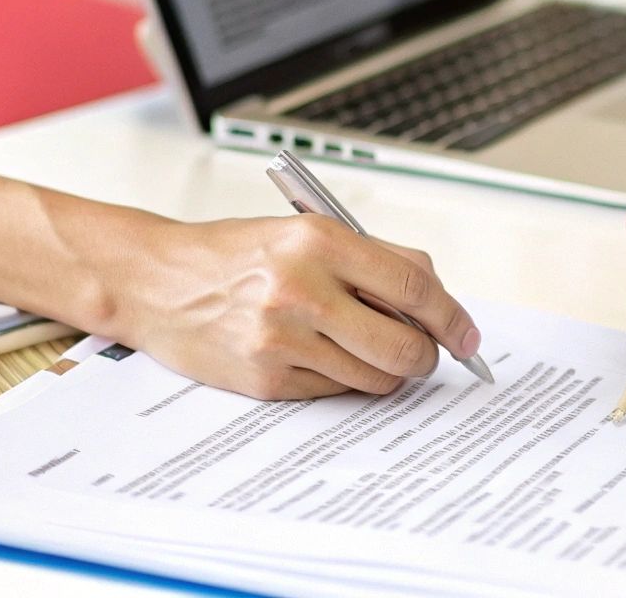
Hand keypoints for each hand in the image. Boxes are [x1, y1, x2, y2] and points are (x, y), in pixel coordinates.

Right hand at [116, 214, 482, 399]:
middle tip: (423, 352)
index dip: (453, 317)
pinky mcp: (268, 380)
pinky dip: (342, 380)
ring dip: (385, 370)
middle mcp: (302, 290)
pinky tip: (319, 355)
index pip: (415, 285)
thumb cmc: (235, 254)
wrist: (157, 281)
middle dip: (426, 356)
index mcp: (320, 241)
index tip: (468, 335)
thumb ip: (373, 259)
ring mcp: (283, 340)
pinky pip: (337, 393)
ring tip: (361, 346)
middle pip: (405, 345)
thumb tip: (437, 298)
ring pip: (375, 377)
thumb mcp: (306, 232)